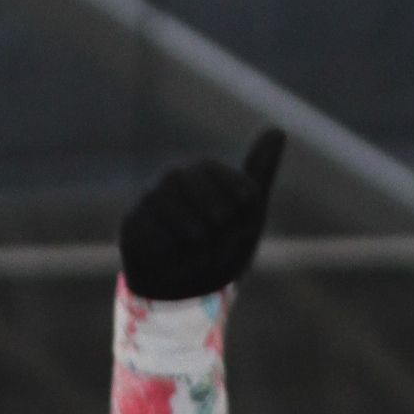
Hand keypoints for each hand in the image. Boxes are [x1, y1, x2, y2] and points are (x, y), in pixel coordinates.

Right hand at [119, 129, 285, 302]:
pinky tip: (170, 260)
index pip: (245, 199)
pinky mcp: (135, 222)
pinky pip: (171, 248)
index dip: (244, 226)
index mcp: (208, 170)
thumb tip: (278, 129)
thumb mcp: (248, 210)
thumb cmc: (216, 244)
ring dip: (202, 258)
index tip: (233, 230)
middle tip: (211, 249)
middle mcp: (179, 176)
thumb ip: (260, 171)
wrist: (177, 283)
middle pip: (221, 217)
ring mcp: (154, 198)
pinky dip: (177, 264)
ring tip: (192, 256)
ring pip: (197, 235)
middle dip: (223, 245)